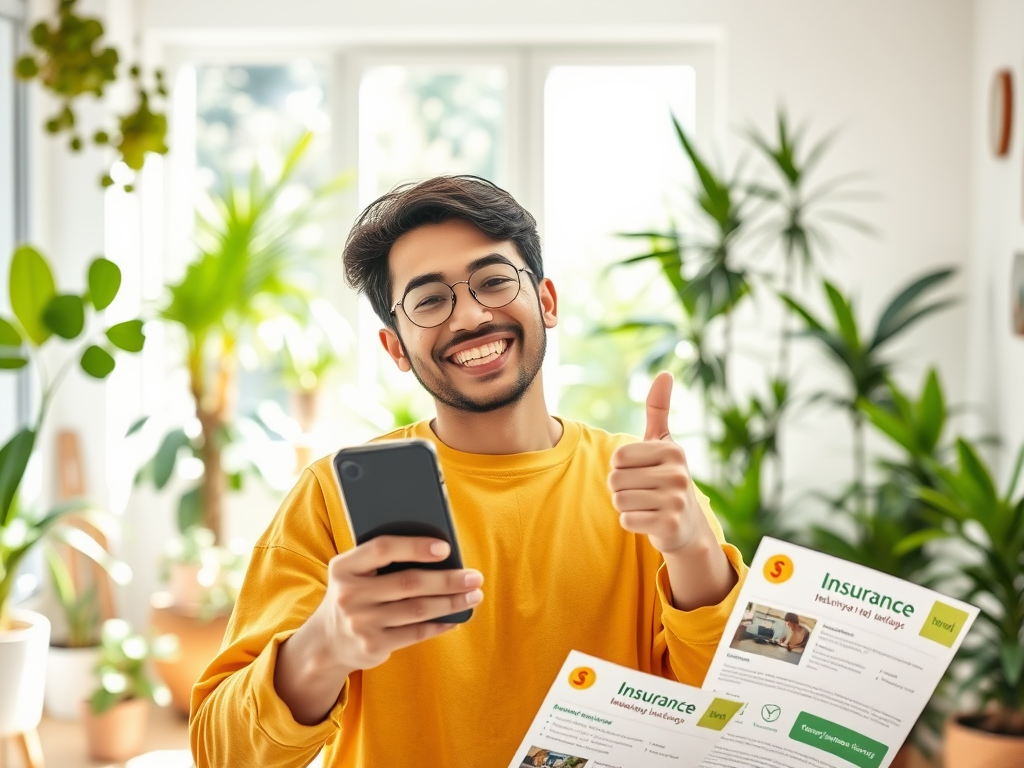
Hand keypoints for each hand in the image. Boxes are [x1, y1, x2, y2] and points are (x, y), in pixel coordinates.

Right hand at [313, 536, 482, 671]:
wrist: (326, 642)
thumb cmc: (355, 594)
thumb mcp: (355, 572)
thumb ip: (384, 559)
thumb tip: (441, 553)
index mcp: (344, 567)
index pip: (383, 549)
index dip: (415, 546)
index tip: (446, 548)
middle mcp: (349, 595)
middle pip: (409, 583)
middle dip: (448, 580)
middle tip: (475, 577)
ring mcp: (360, 623)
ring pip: (417, 610)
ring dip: (451, 602)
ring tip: (474, 595)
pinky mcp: (372, 646)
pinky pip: (416, 633)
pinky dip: (440, 624)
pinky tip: (456, 618)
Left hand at [608, 372, 705, 555]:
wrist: (686, 525)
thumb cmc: (666, 477)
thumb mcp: (663, 442)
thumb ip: (658, 409)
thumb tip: (665, 373)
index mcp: (672, 451)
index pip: (618, 457)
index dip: (621, 467)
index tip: (641, 471)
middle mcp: (678, 474)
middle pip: (615, 479)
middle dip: (621, 488)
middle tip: (643, 491)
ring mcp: (675, 501)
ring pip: (619, 500)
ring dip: (625, 505)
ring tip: (646, 504)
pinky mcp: (669, 525)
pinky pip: (626, 520)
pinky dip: (631, 521)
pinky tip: (649, 519)